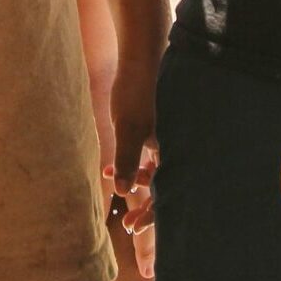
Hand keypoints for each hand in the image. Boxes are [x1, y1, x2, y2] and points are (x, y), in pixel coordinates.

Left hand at [103, 46, 158, 274]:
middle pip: (164, 186)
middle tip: (126, 224)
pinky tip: (106, 168)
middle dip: (145, 206)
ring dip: (133, 183)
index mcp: (172, 149)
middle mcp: (173, 145)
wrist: (141, 53)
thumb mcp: (127, 126)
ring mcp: (166, 135)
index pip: (165, 191)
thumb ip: (125, 159)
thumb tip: (120, 191)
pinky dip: (130, 164)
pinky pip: (146, 154)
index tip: (132, 227)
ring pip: (154, 171)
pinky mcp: (156, 126)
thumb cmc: (135, 90)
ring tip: (112, 192)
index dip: (151, 214)